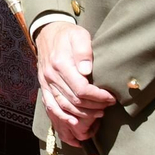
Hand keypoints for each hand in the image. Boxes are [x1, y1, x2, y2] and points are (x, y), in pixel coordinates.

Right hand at [35, 22, 116, 143]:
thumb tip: (86, 70)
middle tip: (108, 106)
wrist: (46, 32)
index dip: (98, 97)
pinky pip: (50, 106)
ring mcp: (46, 83)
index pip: (81, 89)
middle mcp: (51, 76)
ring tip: (98, 114)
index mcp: (60, 64)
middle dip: (94, 106)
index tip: (111, 97)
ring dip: (82, 114)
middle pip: (74, 100)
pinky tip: (73, 122)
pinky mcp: (44, 87)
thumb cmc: (67, 34)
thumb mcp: (78, 35)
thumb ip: (83, 50)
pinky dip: (61, 117)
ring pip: (63, 106)